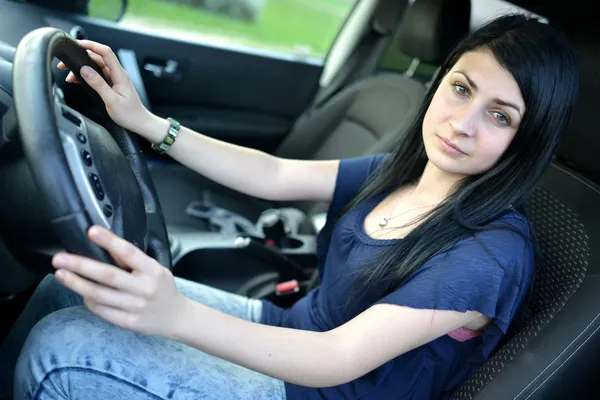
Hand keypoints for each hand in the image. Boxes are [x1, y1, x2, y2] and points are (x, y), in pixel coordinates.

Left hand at [52, 225, 189, 337]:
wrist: (177, 317)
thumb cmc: (163, 289)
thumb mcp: (156, 269)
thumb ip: (134, 261)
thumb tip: (106, 247)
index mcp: (153, 271)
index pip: (128, 253)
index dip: (109, 241)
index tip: (92, 231)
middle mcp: (144, 288)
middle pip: (107, 275)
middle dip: (80, 265)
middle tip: (60, 258)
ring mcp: (136, 307)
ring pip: (99, 295)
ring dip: (76, 284)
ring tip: (60, 274)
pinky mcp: (128, 322)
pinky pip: (102, 311)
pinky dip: (88, 301)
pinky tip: (81, 293)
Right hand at [57, 40, 150, 133]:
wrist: (139, 123)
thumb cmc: (130, 114)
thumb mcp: (112, 101)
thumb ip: (98, 84)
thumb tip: (85, 70)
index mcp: (119, 75)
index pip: (106, 52)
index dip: (91, 45)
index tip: (77, 44)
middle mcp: (117, 74)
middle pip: (98, 58)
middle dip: (81, 57)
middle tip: (65, 64)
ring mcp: (114, 79)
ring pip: (96, 67)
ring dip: (82, 68)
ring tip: (69, 75)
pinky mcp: (111, 85)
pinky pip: (97, 75)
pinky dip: (86, 76)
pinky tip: (78, 80)